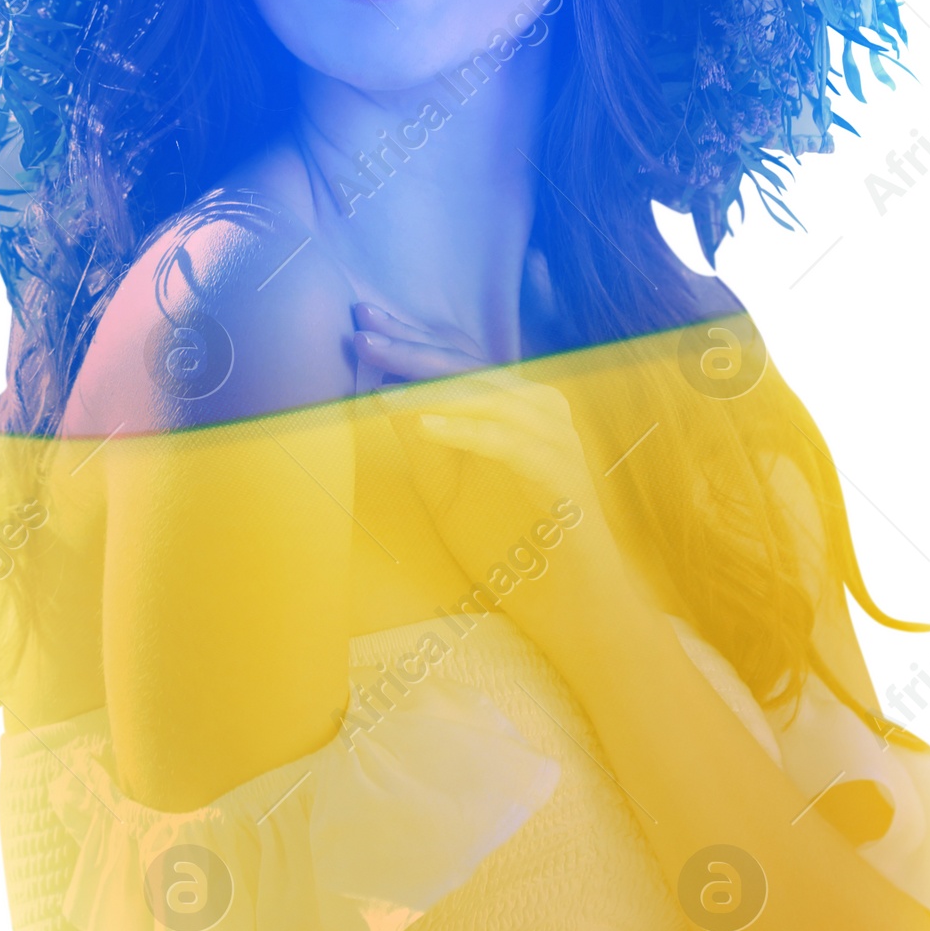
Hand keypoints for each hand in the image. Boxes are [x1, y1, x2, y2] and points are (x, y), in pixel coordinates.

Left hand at [351, 304, 641, 645]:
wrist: (566, 608)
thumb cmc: (508, 545)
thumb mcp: (445, 487)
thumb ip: (420, 439)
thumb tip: (380, 386)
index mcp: (515, 407)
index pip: (457, 362)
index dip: (411, 340)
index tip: (364, 322)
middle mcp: (540, 412)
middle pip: (470, 369)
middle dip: (413, 351)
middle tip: (365, 334)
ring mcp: (556, 441)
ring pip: (490, 398)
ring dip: (433, 386)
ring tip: (384, 378)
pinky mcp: (563, 476)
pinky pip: (511, 444)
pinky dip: (468, 432)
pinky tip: (426, 425)